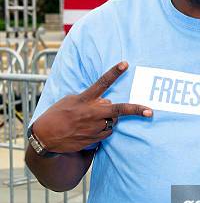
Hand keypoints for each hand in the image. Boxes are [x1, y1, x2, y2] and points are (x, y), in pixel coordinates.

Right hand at [32, 61, 152, 153]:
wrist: (46, 137)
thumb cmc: (57, 115)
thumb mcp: (71, 100)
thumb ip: (90, 99)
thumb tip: (107, 101)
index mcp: (84, 99)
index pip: (102, 83)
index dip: (114, 72)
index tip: (125, 64)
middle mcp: (91, 113)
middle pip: (118, 109)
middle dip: (135, 110)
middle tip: (150, 111)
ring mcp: (94, 127)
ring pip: (113, 121)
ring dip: (110, 119)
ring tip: (93, 119)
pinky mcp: (94, 138)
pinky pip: (107, 131)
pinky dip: (104, 128)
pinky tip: (91, 128)